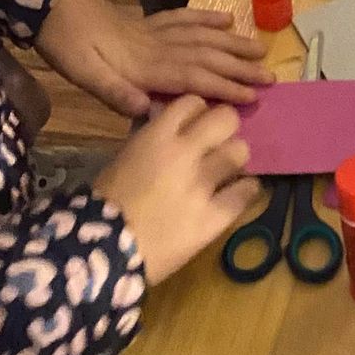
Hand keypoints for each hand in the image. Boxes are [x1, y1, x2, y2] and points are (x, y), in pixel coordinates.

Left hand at [36, 0, 270, 116]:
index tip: (253, 97)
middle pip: (206, 55)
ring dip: (233, 43)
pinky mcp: (145, 21)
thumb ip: (116, 93)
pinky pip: (183, 17)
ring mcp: (154, 30)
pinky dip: (206, 18)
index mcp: (144, 65)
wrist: (50, 3)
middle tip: (272, 76)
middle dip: (240, 66)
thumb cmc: (65, 46)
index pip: (193, 77)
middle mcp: (157, 45)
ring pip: (202, 35)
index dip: (224, 86)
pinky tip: (224, 19)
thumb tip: (148, 111)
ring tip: (260, 49)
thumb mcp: (84, 75)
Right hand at [96, 96, 258, 285]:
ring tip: (226, 171)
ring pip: (240, 152)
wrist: (106, 252)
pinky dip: (246, 190)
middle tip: (219, 143)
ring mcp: (204, 184)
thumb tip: (175, 128)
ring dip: (234, 160)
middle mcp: (186, 152)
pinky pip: (247, 191)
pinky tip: (236, 193)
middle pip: (227, 119)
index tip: (198, 123)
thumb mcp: (128, 157)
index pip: (193, 102)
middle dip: (225, 128)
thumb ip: (154, 138)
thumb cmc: (107, 204)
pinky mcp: (216, 215)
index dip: (199, 111)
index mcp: (157, 136)